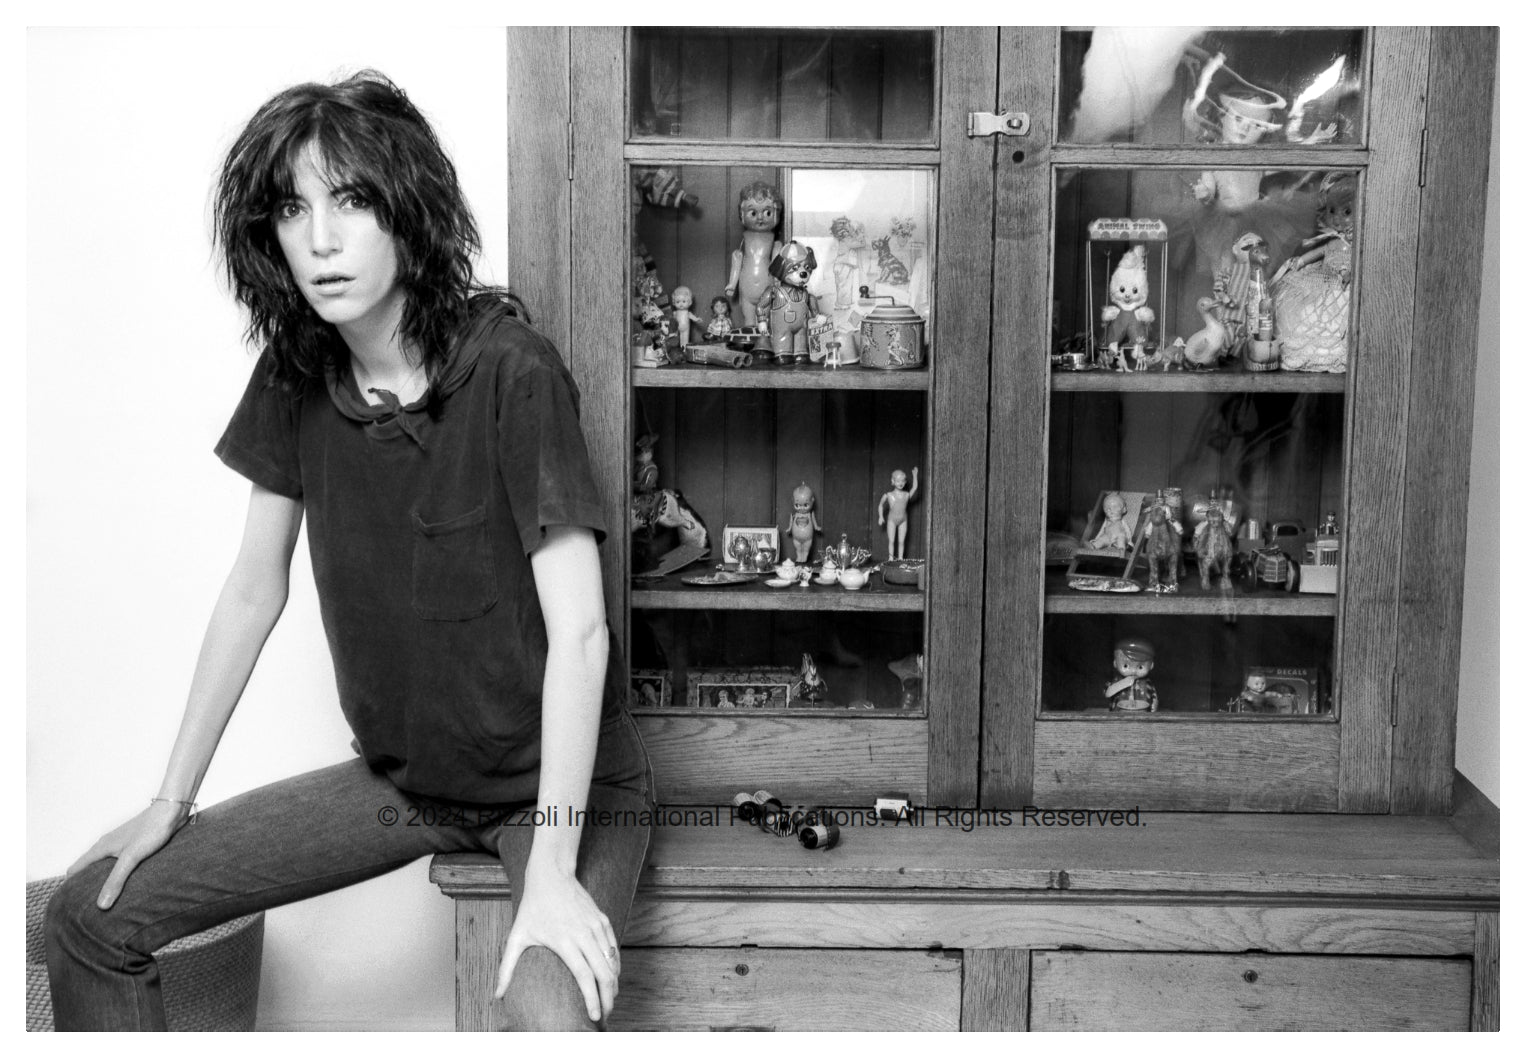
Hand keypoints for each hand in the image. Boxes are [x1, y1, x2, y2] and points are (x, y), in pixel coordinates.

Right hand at [68, 800, 187, 909]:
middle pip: (88, 868)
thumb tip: (101, 905)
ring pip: (105, 865)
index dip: (69, 885)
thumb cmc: (151, 829)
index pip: (75, 868)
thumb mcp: (131, 858)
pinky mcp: (135, 845)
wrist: (171, 811)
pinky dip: (119, 874)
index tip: (69, 902)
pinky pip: (121, 863)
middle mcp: (107, 845)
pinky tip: (128, 884)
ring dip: (104, 880)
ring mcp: (121, 845)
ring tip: (107, 899)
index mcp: (101, 847)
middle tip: (88, 906)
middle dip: (86, 885)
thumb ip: (116, 880)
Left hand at [495, 859, 619, 1021]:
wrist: (551, 875)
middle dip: (607, 998)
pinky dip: (615, 966)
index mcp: (565, 941)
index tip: (593, 1016)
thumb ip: (506, 968)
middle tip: (605, 1016)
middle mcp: (584, 934)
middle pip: (604, 973)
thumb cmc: (532, 907)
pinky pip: (614, 948)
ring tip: (608, 1001)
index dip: (592, 999)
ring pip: (612, 961)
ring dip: (613, 984)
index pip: (585, 976)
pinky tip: (612, 978)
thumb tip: (497, 994)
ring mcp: (596, 926)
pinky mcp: (602, 920)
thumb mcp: (517, 936)